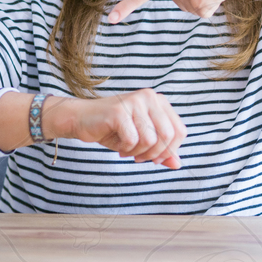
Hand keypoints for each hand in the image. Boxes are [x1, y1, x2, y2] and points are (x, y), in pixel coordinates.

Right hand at [70, 89, 186, 168]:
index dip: (170, 150)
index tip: (154, 158)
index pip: (180, 131)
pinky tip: (118, 146)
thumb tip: (178, 165)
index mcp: (159, 101)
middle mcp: (150, 97)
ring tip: (126, 150)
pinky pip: (132, 140)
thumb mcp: (142, 139)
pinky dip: (126, 149)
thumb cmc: (113, 128)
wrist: (81, 119)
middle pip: (168, 136)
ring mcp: (135, 102)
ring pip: (151, 140)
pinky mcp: (119, 111)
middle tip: (138, 157)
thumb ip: (161, 150)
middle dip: (154, 154)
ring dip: (138, 152)